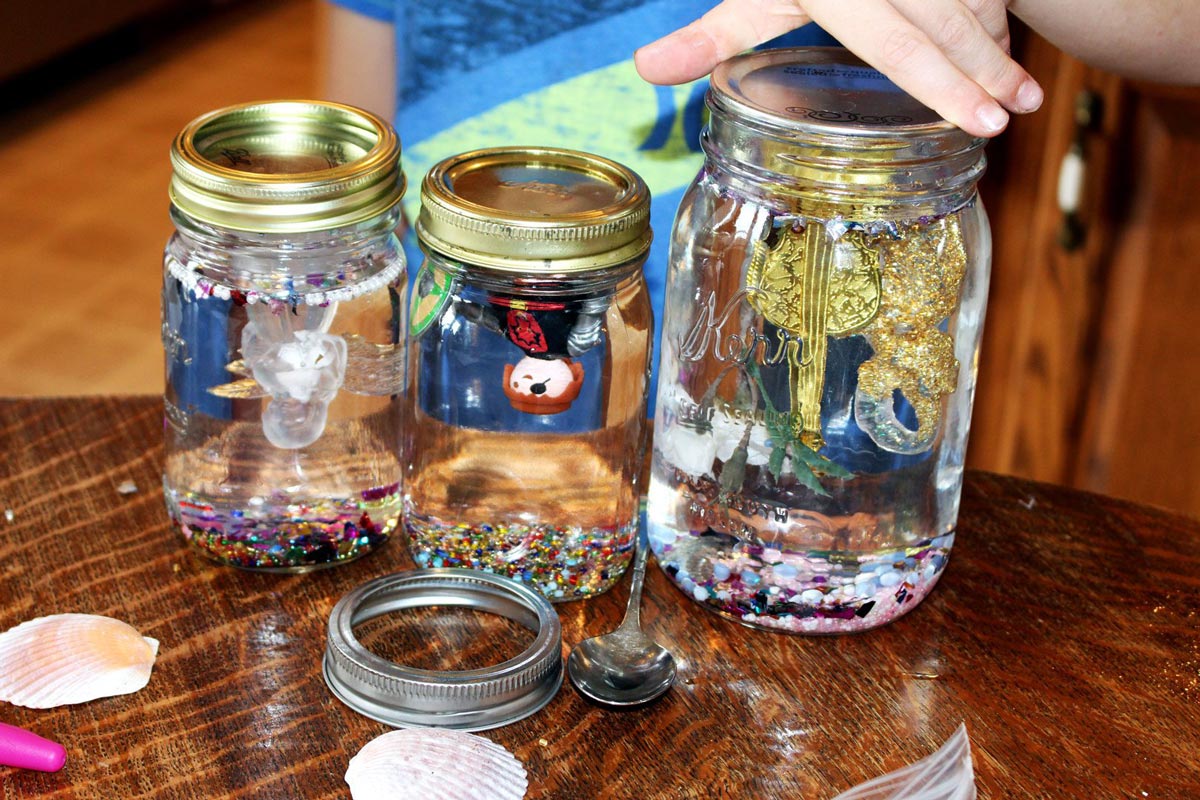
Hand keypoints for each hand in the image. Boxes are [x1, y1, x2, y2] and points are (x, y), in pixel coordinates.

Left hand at [634, 0, 1042, 136]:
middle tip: (1017, 116)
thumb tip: (643, 69)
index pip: (901, 43)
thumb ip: (711, 34)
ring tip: (1024, 98)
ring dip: (998, 48)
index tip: (983, 121)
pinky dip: (993, 17)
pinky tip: (1004, 54)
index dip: (944, 86)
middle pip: (950, 24)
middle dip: (987, 73)